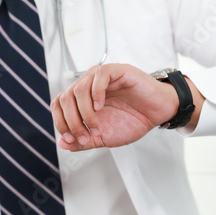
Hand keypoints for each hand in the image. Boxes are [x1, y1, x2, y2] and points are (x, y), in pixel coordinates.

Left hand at [51, 64, 180, 150]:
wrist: (157, 114)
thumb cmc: (132, 122)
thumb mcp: (104, 137)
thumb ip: (83, 140)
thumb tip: (62, 143)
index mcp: (82, 99)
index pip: (58, 104)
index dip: (60, 122)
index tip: (71, 138)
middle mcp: (88, 85)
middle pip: (65, 98)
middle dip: (72, 122)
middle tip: (86, 137)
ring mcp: (101, 77)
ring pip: (78, 89)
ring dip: (84, 113)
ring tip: (97, 127)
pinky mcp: (117, 71)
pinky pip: (99, 76)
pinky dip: (96, 94)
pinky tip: (100, 108)